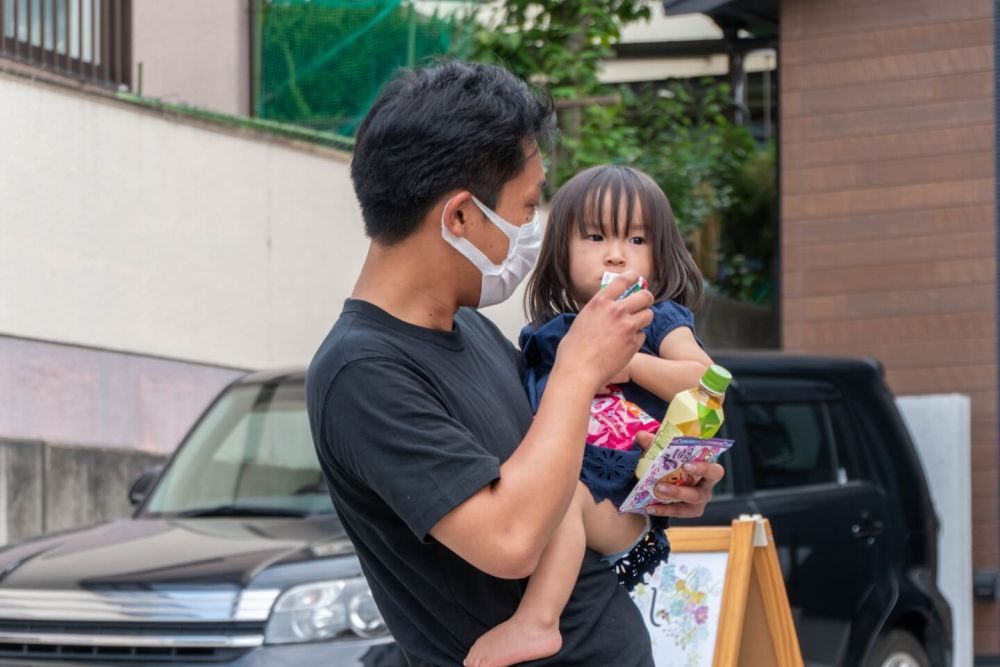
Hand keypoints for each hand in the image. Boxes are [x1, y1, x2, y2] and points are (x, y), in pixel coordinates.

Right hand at [555, 271, 652, 392]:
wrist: (579, 370)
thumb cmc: (573, 349)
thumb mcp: (582, 320)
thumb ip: (597, 311)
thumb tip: (605, 309)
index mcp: (600, 302)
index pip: (623, 280)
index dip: (632, 277)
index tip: (636, 278)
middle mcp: (616, 311)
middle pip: (644, 296)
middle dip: (646, 299)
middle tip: (644, 304)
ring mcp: (627, 327)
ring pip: (648, 315)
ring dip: (644, 318)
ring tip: (636, 325)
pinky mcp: (633, 343)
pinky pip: (643, 335)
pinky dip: (637, 338)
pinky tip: (627, 343)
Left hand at [633, 431, 724, 518]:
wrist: (667, 472)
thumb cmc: (674, 458)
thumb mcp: (665, 449)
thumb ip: (654, 443)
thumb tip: (642, 437)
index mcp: (707, 469)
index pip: (715, 471)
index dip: (703, 469)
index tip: (686, 465)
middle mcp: (705, 487)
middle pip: (700, 493)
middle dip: (680, 491)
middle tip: (661, 485)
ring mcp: (698, 501)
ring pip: (690, 506)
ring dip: (670, 502)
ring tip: (655, 494)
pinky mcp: (688, 510)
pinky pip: (678, 512)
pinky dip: (663, 510)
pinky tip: (649, 507)